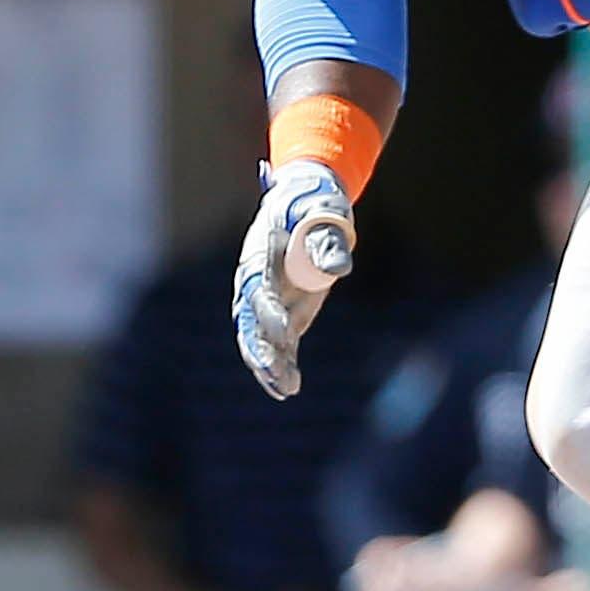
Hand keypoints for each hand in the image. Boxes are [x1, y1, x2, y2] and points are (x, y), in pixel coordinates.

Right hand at [232, 158, 355, 400]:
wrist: (307, 201)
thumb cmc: (314, 205)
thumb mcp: (324, 213)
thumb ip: (329, 241)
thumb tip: (339, 269)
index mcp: (259, 254)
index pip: (258, 286)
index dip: (268, 309)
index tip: (282, 327)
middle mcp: (255, 281)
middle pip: (249, 320)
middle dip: (260, 347)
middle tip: (273, 369)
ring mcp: (267, 300)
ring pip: (259, 339)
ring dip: (270, 365)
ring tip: (285, 389)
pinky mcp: (284, 312)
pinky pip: (280, 344)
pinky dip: (284, 365)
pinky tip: (291, 388)